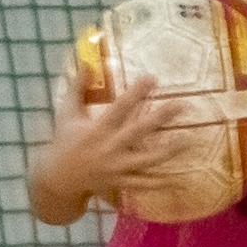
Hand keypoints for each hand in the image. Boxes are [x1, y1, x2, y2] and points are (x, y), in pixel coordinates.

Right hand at [45, 79, 184, 194]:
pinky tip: (179, 179)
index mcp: (97, 129)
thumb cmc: (64, 141)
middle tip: (182, 105)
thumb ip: (77, 88)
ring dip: (168, 151)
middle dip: (161, 118)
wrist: (57, 179)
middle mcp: (109, 148)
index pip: (120, 108)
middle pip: (139, 131)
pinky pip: (143, 184)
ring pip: (147, 160)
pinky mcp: (120, 182)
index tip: (153, 77)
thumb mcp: (67, 113)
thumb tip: (85, 62)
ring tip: (188, 140)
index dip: (136, 93)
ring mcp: (116, 167)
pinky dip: (160, 183)